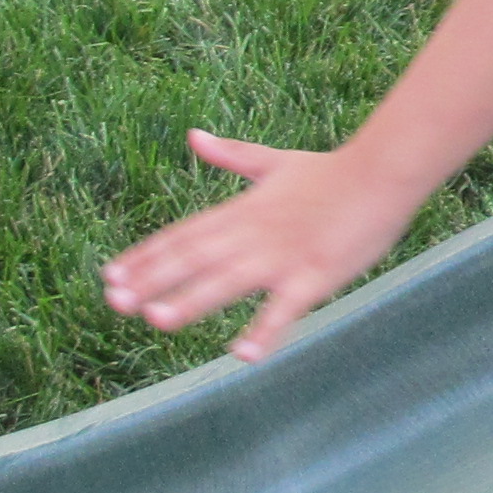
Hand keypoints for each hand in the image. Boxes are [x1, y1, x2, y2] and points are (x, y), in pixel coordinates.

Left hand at [100, 129, 428, 362]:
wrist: (382, 172)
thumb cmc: (331, 171)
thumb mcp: (274, 161)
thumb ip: (230, 154)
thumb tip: (193, 136)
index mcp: (242, 211)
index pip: (183, 235)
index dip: (146, 257)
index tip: (110, 276)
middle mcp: (253, 234)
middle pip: (194, 258)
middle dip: (152, 280)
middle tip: (114, 302)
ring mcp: (282, 256)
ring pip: (228, 281)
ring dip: (192, 300)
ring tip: (157, 320)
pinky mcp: (314, 275)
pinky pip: (284, 309)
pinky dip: (264, 331)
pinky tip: (243, 355)